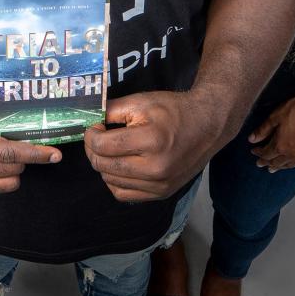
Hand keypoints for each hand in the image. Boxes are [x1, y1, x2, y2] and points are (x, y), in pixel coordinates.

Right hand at [0, 86, 60, 200]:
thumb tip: (23, 95)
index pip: (6, 152)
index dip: (33, 153)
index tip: (53, 154)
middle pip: (9, 169)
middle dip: (25, 158)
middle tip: (29, 145)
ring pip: (6, 184)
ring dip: (14, 169)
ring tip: (6, 153)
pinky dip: (2, 178)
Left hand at [84, 90, 227, 202]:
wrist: (207, 126)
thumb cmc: (174, 111)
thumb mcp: (141, 101)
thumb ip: (111, 110)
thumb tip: (87, 120)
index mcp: (151, 141)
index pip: (102, 146)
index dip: (91, 134)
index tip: (96, 126)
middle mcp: (156, 168)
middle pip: (103, 165)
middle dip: (93, 149)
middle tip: (98, 136)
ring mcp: (159, 185)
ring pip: (110, 181)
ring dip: (104, 164)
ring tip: (112, 149)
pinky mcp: (161, 194)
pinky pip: (123, 194)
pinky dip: (114, 181)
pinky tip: (120, 165)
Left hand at [249, 91, 294, 170]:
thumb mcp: (275, 116)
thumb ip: (263, 130)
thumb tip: (251, 139)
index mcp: (281, 145)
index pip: (266, 154)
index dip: (258, 153)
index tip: (253, 151)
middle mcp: (292, 153)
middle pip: (276, 162)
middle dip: (266, 162)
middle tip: (260, 164)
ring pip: (289, 165)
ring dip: (279, 166)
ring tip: (273, 168)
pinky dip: (293, 165)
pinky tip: (292, 164)